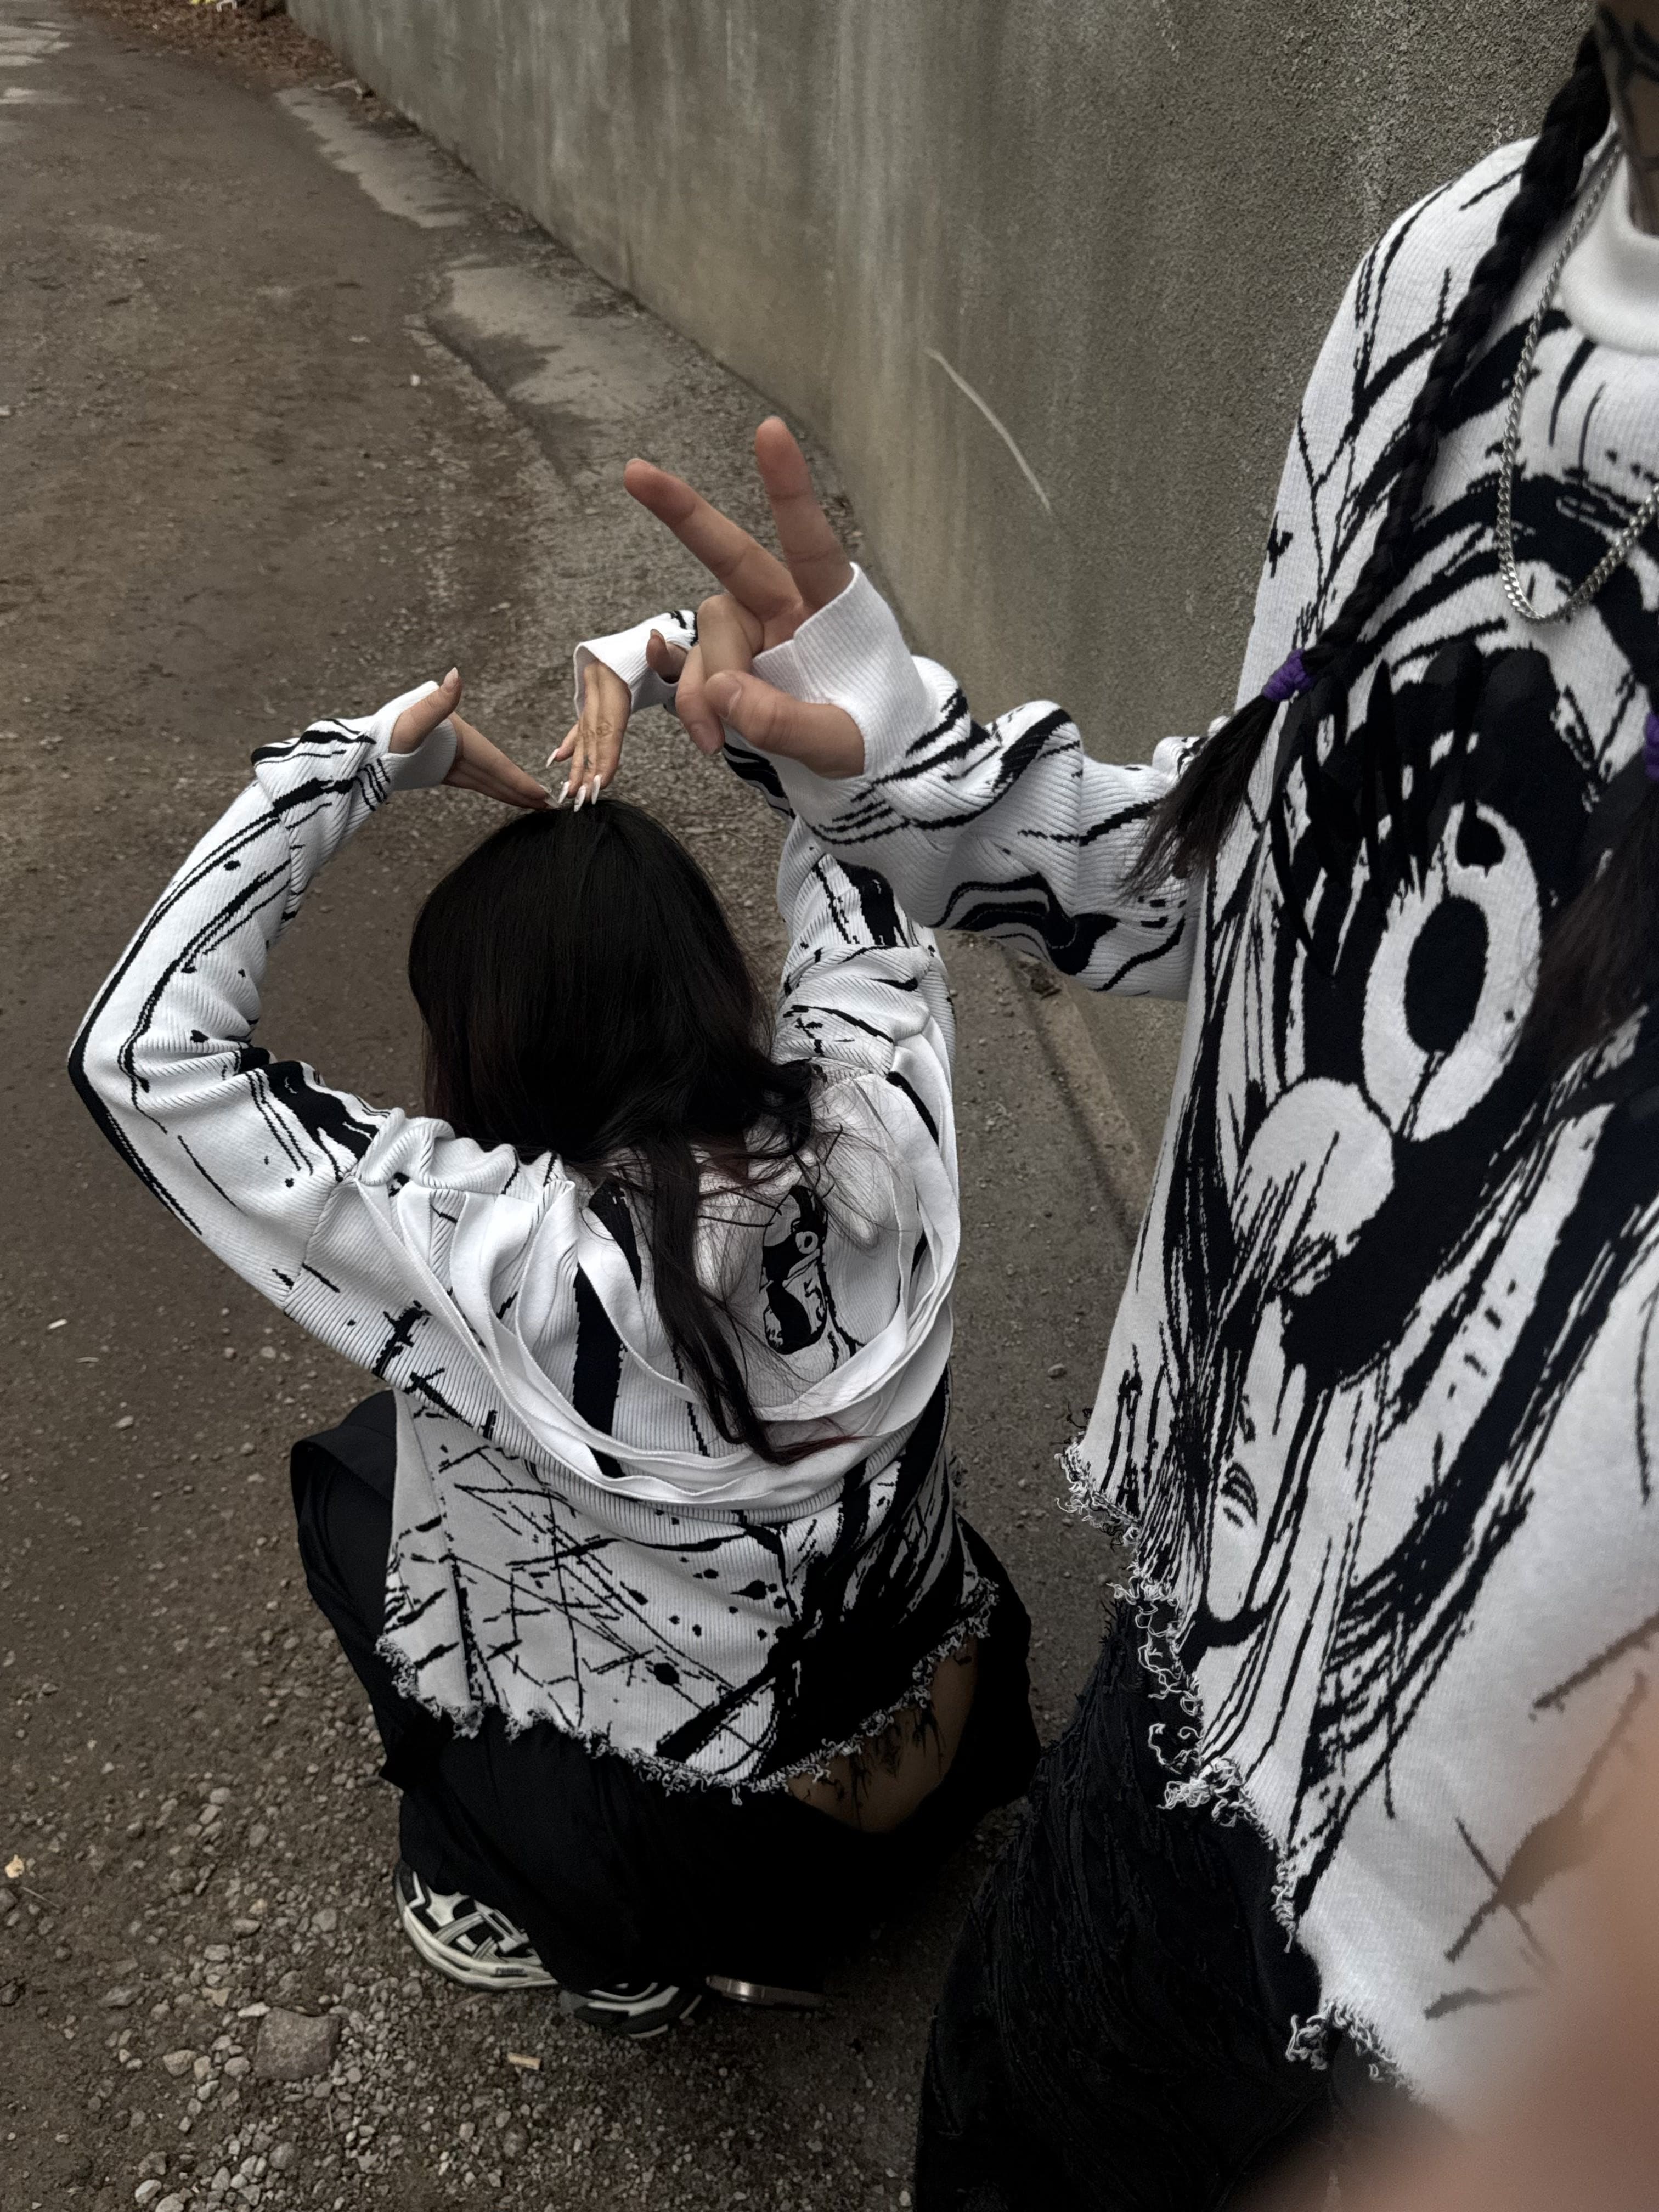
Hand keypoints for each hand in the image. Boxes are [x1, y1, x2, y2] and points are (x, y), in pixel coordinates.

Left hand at [390, 669, 548, 809]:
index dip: (518, 779)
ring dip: (509, 791)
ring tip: (532, 804)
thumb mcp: (411, 721)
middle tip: (547, 805)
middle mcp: (457, 744)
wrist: (358, 752)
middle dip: (520, 789)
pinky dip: (490, 788)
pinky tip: (502, 794)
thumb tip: (456, 676)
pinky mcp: (439, 768)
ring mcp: (449, 756)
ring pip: (486, 778)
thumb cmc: (382, 738)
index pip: (495, 762)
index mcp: (457, 734)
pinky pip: (473, 781)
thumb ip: (438, 703)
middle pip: (495, 772)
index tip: (540, 794)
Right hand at [624, 417, 866, 775]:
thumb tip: (722, 692)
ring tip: (718, 740)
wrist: (868, 758)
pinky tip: (706, 735)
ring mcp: (754, 632)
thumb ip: (786, 720)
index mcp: (832, 607)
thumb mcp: (842, 743)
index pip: (810, 541)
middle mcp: (787, 606)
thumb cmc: (870, 732)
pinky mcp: (731, 663)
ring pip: (708, 636)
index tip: (769, 432)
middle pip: (729, 558)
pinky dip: (691, 702)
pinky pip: (693, 671)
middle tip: (634, 473)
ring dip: (705, 690)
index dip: (789, 489)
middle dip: (682, 512)